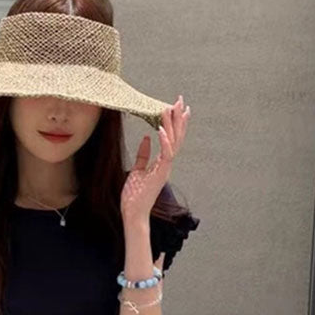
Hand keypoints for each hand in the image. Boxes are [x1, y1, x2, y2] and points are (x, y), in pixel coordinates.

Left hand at [120, 94, 190, 223]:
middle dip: (179, 119)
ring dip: (172, 125)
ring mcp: (164, 170)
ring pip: (173, 143)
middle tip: (181, 100)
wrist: (133, 213)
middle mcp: (166, 165)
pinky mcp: (159, 175)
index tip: (177, 107)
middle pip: (177, 137)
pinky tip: (160, 129)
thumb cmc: (134, 196)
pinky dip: (164, 142)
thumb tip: (146, 138)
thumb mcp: (137, 170)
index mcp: (162, 163)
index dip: (175, 123)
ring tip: (170, 108)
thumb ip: (144, 155)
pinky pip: (165, 155)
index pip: (172, 139)